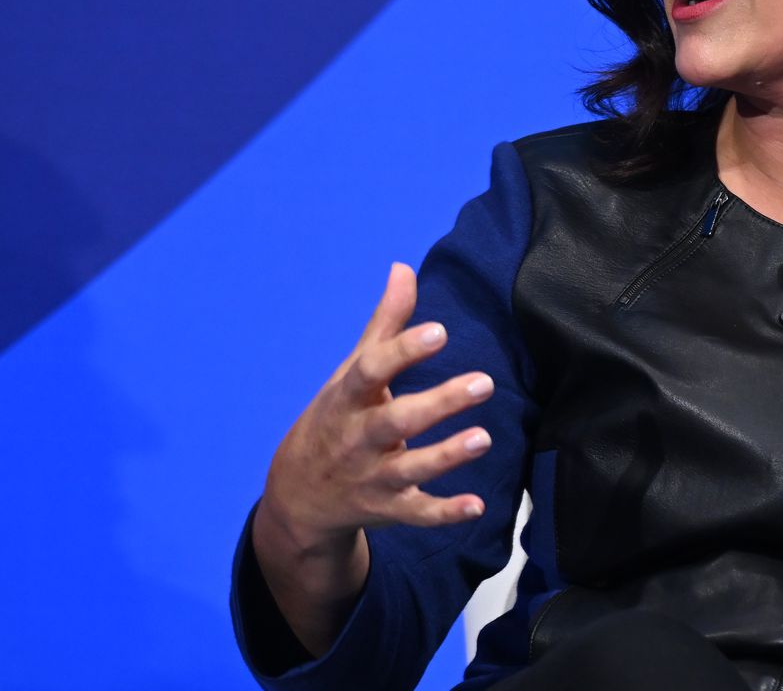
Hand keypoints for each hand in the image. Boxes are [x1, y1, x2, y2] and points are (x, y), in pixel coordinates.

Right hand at [258, 262, 496, 552]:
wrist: (298, 494)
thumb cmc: (337, 418)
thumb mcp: (352, 373)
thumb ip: (384, 326)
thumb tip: (403, 268)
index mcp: (347, 399)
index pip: (371, 371)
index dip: (403, 352)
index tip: (440, 331)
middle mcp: (357, 439)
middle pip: (395, 421)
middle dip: (438, 404)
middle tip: (484, 382)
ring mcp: (372, 478)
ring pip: (410, 469)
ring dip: (447, 456)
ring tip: (484, 437)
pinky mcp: (388, 509)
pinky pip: (417, 514)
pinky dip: (445, 513)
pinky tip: (477, 506)